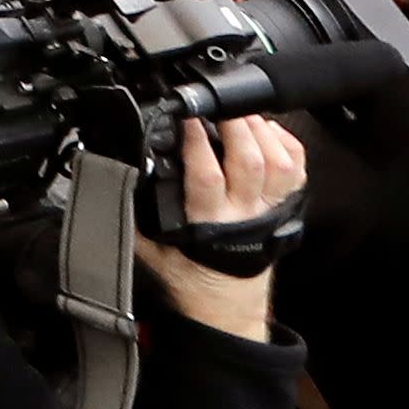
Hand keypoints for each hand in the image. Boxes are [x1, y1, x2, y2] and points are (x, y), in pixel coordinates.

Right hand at [137, 110, 310, 341]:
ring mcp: (268, 211)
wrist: (224, 305)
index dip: (198, 143)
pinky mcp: (283, 210)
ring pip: (278, 165)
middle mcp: (243, 215)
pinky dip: (287, 145)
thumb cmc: (188, 276)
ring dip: (263, 132)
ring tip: (244, 112)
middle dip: (236, 126)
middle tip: (220, 103)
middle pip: (249, 162)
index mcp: (207, 223)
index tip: (187, 116)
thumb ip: (134, 210)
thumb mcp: (150, 247)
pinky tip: (269, 130)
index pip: (206, 176)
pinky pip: (296, 173)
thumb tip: (113, 174)